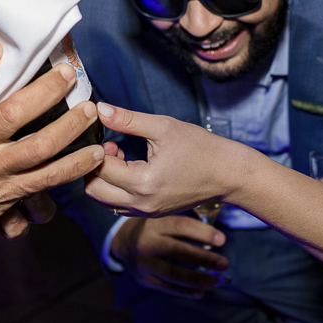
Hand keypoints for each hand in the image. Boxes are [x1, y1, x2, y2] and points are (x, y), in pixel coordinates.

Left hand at [85, 102, 245, 217]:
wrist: (228, 174)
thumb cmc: (201, 149)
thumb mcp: (164, 127)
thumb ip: (128, 119)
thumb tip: (100, 109)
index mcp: (142, 183)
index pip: (100, 168)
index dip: (97, 149)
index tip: (107, 135)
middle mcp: (141, 204)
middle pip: (95, 191)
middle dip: (94, 167)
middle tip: (110, 147)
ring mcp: (146, 212)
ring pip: (105, 201)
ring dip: (104, 179)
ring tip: (121, 156)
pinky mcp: (151, 213)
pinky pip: (120, 205)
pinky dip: (116, 188)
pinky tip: (130, 168)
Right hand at [111, 216, 228, 297]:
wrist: (122, 242)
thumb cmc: (152, 228)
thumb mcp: (163, 219)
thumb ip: (184, 227)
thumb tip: (215, 240)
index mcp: (154, 224)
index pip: (180, 227)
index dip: (202, 233)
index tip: (222, 240)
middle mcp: (147, 243)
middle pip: (178, 251)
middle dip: (204, 259)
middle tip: (224, 264)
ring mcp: (144, 263)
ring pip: (172, 273)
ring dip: (196, 279)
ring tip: (214, 282)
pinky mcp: (144, 279)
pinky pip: (166, 287)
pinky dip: (184, 291)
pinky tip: (200, 293)